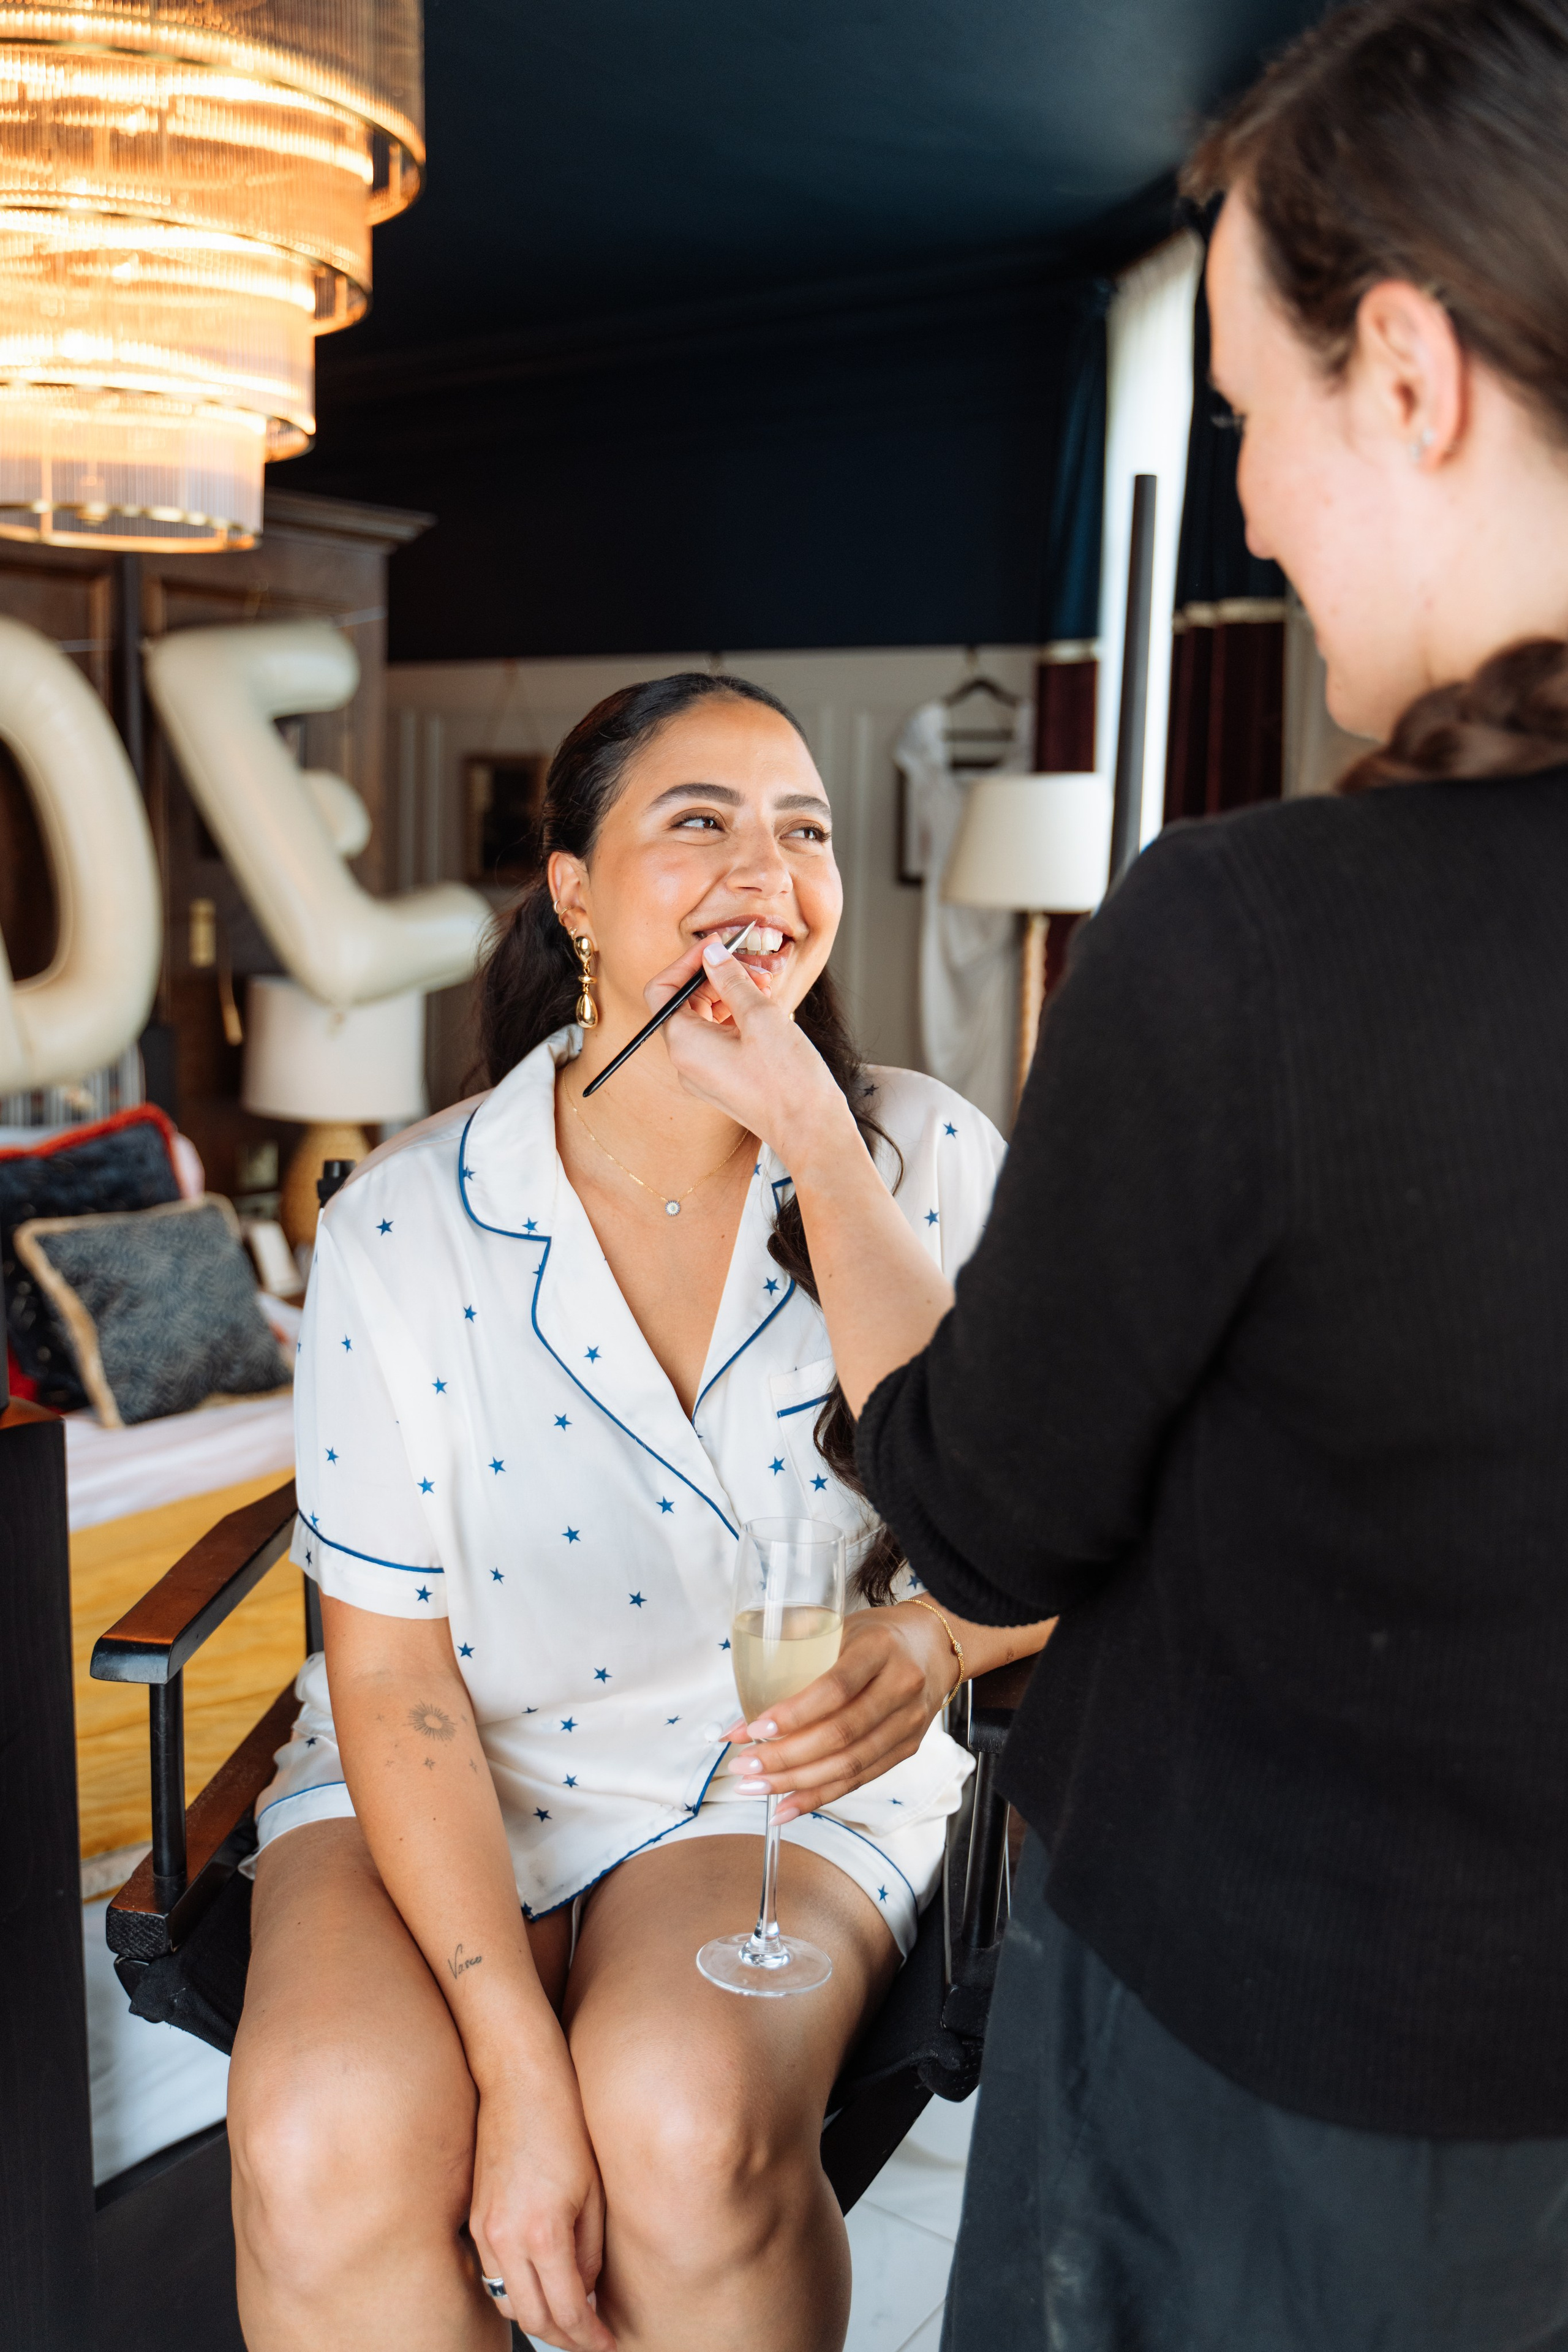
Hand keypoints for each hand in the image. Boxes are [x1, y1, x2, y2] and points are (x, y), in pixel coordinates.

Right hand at [468, 2059, 615, 2351]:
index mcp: (543, 2233)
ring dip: (539, 2319)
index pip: (567, 2309)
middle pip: (533, 2319)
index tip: (607, 2344)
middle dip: (565, 2339)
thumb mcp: (593, 2192)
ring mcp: (485, 2231)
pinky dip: (517, 2292)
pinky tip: (540, 2287)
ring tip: (568, 2319)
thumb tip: (586, 2291)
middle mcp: (507, 2239)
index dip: (589, 2336)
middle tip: (590, 2341)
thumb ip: (590, 2251)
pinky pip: (493, 2277)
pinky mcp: (476, 2220)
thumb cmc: (564, 2127)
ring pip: (508, 2303)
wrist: (520, 2084)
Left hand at [649, 936, 858, 1180]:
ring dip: (731, 994)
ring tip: (765, 982)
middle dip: (717, 976)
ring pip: (706, 1018)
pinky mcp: (723, 1080)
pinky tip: (765, 1005)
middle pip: (686, 1002)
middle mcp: (686, 1061)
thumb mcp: (760, 1016)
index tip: (719, 946)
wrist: (810, 1130)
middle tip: (751, 962)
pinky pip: (720, 1038)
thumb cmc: (787, 1080)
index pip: (664, 989)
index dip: (688, 962)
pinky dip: (738, 1016)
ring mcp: (704, 1073)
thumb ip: (730, 980)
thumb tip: (712, 955)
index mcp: (683, 1043)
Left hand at [718, 1602, 958, 1823]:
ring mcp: (908, 1723)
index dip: (795, 1713)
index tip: (756, 1728)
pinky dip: (820, 1796)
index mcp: (880, 1649)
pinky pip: (860, 1780)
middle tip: (745, 1766)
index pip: (836, 1688)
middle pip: (841, 1734)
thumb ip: (792, 1669)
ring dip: (797, 1783)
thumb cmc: (877, 1636)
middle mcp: (900, 1687)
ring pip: (850, 1765)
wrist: (936, 1645)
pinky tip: (787, 1806)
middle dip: (786, 1757)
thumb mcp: (837, 1631)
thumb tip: (738, 1723)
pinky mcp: (907, 1748)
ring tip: (756, 1788)